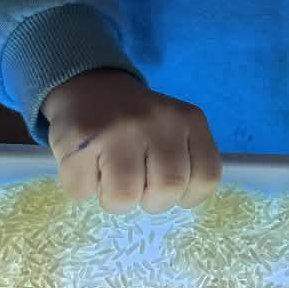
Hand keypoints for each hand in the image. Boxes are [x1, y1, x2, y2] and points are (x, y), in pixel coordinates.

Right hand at [43, 70, 220, 216]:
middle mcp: (158, 121)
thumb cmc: (136, 122)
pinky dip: (82, 188)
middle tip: (137, 186)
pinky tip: (86, 166)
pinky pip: (83, 190)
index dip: (188, 195)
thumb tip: (176, 200)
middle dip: (150, 201)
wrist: (89, 87)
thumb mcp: (174, 130)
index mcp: (189, 120)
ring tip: (109, 178)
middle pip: (167, 190)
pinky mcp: (81, 139)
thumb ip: (184, 162)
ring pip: (124, 197)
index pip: (207, 177)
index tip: (169, 189)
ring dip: (114, 200)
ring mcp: (119, 129)